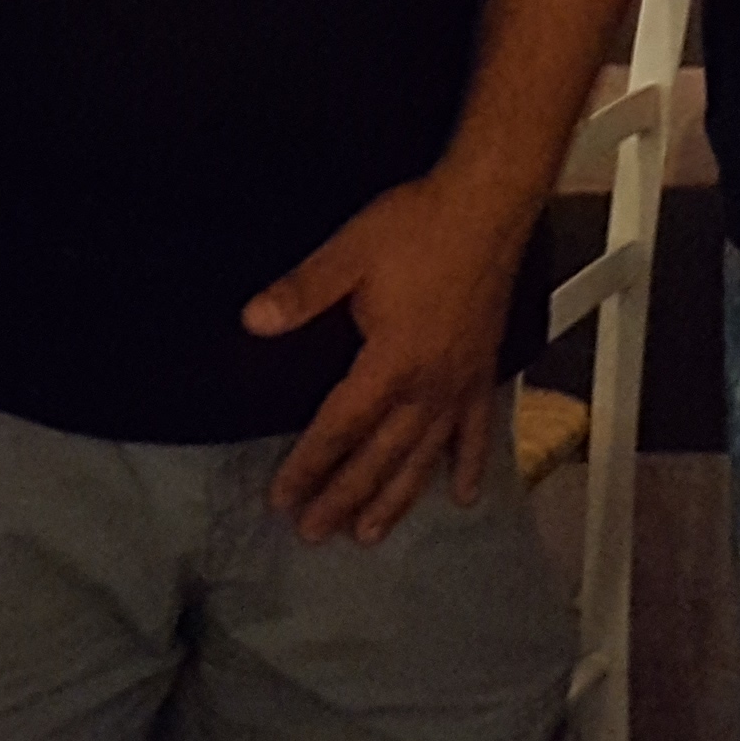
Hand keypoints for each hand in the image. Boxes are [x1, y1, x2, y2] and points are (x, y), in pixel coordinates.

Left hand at [244, 171, 536, 542]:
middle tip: (314, 533)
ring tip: (370, 534)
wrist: (488, 206)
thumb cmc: (416, 226)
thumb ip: (301, 292)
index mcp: (391, 362)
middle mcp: (428, 386)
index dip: (309, 466)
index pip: (340, 427)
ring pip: (424, 457)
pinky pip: (477, 432)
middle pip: (380, 456)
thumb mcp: (350, 252)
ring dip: (396, 498)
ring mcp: (460, 384)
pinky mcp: (483, 372)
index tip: (281, 499)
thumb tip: (251, 322)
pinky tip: (462, 497)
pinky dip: (470, 466)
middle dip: (345, 497)